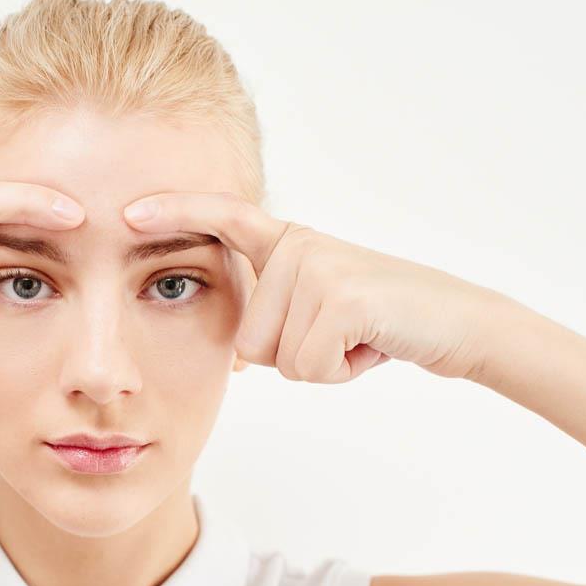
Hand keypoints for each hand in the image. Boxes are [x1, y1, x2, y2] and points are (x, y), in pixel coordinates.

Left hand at [122, 192, 510, 381]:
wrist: (460, 324)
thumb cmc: (383, 325)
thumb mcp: (320, 313)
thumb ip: (277, 319)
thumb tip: (238, 359)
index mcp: (289, 244)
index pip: (224, 220)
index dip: (175, 213)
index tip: (126, 213)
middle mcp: (298, 246)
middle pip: (247, 340)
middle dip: (294, 356)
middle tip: (345, 333)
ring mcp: (318, 267)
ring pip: (276, 357)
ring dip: (321, 364)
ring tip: (360, 336)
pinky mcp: (341, 297)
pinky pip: (307, 367)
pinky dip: (342, 371)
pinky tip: (372, 344)